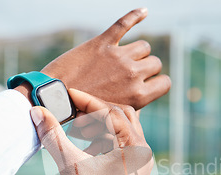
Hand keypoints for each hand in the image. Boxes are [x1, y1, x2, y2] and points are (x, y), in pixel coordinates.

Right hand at [29, 89, 151, 174]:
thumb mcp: (71, 167)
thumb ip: (54, 137)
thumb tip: (38, 112)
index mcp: (134, 147)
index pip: (110, 111)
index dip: (85, 100)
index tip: (65, 94)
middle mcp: (140, 151)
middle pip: (120, 115)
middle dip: (94, 111)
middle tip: (71, 113)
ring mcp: (136, 163)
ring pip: (120, 130)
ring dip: (97, 125)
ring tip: (75, 130)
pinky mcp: (128, 172)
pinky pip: (117, 145)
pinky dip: (100, 140)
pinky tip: (81, 147)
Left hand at [41, 8, 170, 109]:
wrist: (55, 99)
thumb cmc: (82, 113)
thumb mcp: (114, 117)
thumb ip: (131, 106)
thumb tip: (141, 100)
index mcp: (138, 96)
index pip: (165, 83)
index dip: (157, 82)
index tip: (148, 83)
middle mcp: (132, 75)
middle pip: (154, 62)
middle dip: (146, 67)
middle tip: (130, 74)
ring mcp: (118, 57)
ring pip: (143, 46)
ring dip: (137, 51)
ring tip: (125, 57)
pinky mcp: (102, 43)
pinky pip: (125, 23)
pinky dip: (136, 15)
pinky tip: (144, 12)